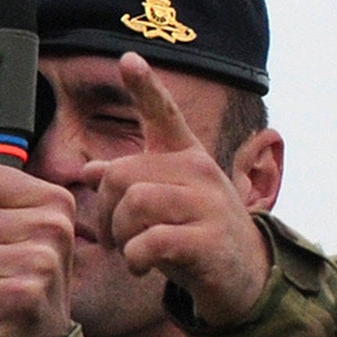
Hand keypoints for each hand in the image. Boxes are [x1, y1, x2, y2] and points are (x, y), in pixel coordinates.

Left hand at [94, 53, 270, 325]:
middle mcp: (199, 172)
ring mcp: (207, 204)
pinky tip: (143, 266)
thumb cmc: (194, 235)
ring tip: (132, 251)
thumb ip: (133, 183)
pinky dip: (135, 259)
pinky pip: (149, 241)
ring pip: (133, 204)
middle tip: (117, 237)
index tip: (128, 58)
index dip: (145, 86)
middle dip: (106, 212)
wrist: (244, 277)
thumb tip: (92, 170)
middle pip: (121, 174)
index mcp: (187, 157)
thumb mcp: (163, 205)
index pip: (165, 114)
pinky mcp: (208, 240)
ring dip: (120, 237)